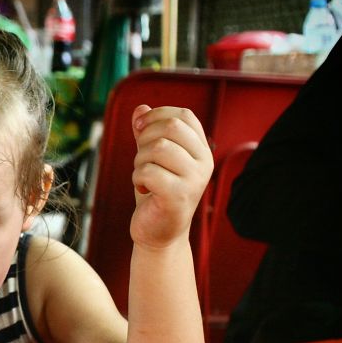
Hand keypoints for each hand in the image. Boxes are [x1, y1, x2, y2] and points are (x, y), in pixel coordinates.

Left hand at [129, 105, 212, 248]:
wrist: (159, 233)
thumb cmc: (156, 193)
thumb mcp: (152, 158)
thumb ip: (147, 133)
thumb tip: (140, 108)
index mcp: (201, 149)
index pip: (183, 116)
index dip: (156, 116)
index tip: (138, 129)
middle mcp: (205, 162)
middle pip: (170, 128)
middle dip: (144, 138)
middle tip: (140, 158)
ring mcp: (194, 180)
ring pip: (158, 148)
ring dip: (139, 160)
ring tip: (142, 176)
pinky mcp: (179, 197)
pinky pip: (149, 171)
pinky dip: (137, 178)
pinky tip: (142, 189)